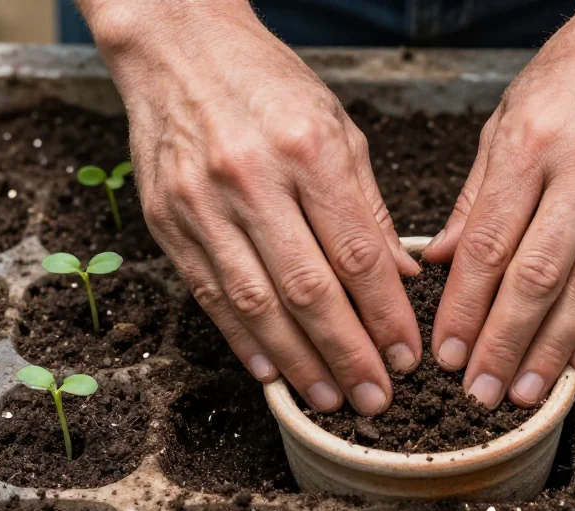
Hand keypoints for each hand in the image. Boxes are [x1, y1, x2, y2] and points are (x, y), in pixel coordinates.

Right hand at [79, 0, 421, 414]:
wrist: (176, 47)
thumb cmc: (267, 84)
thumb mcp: (336, 127)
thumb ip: (368, 206)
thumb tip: (401, 276)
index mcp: (308, 150)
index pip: (357, 253)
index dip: (386, 315)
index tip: (408, 355)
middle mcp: (252, 180)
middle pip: (308, 289)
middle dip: (348, 354)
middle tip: (377, 398)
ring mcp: (202, 204)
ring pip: (256, 304)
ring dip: (298, 362)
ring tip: (330, 398)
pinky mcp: (166, 220)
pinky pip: (209, 294)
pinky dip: (242, 340)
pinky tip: (272, 372)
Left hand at [424, 0, 574, 407]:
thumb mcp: (508, 116)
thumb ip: (476, 194)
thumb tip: (438, 260)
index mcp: (532, 143)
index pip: (489, 245)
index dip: (465, 307)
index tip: (446, 353)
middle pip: (537, 276)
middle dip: (503, 344)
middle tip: (479, 394)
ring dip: (553, 348)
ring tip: (526, 393)